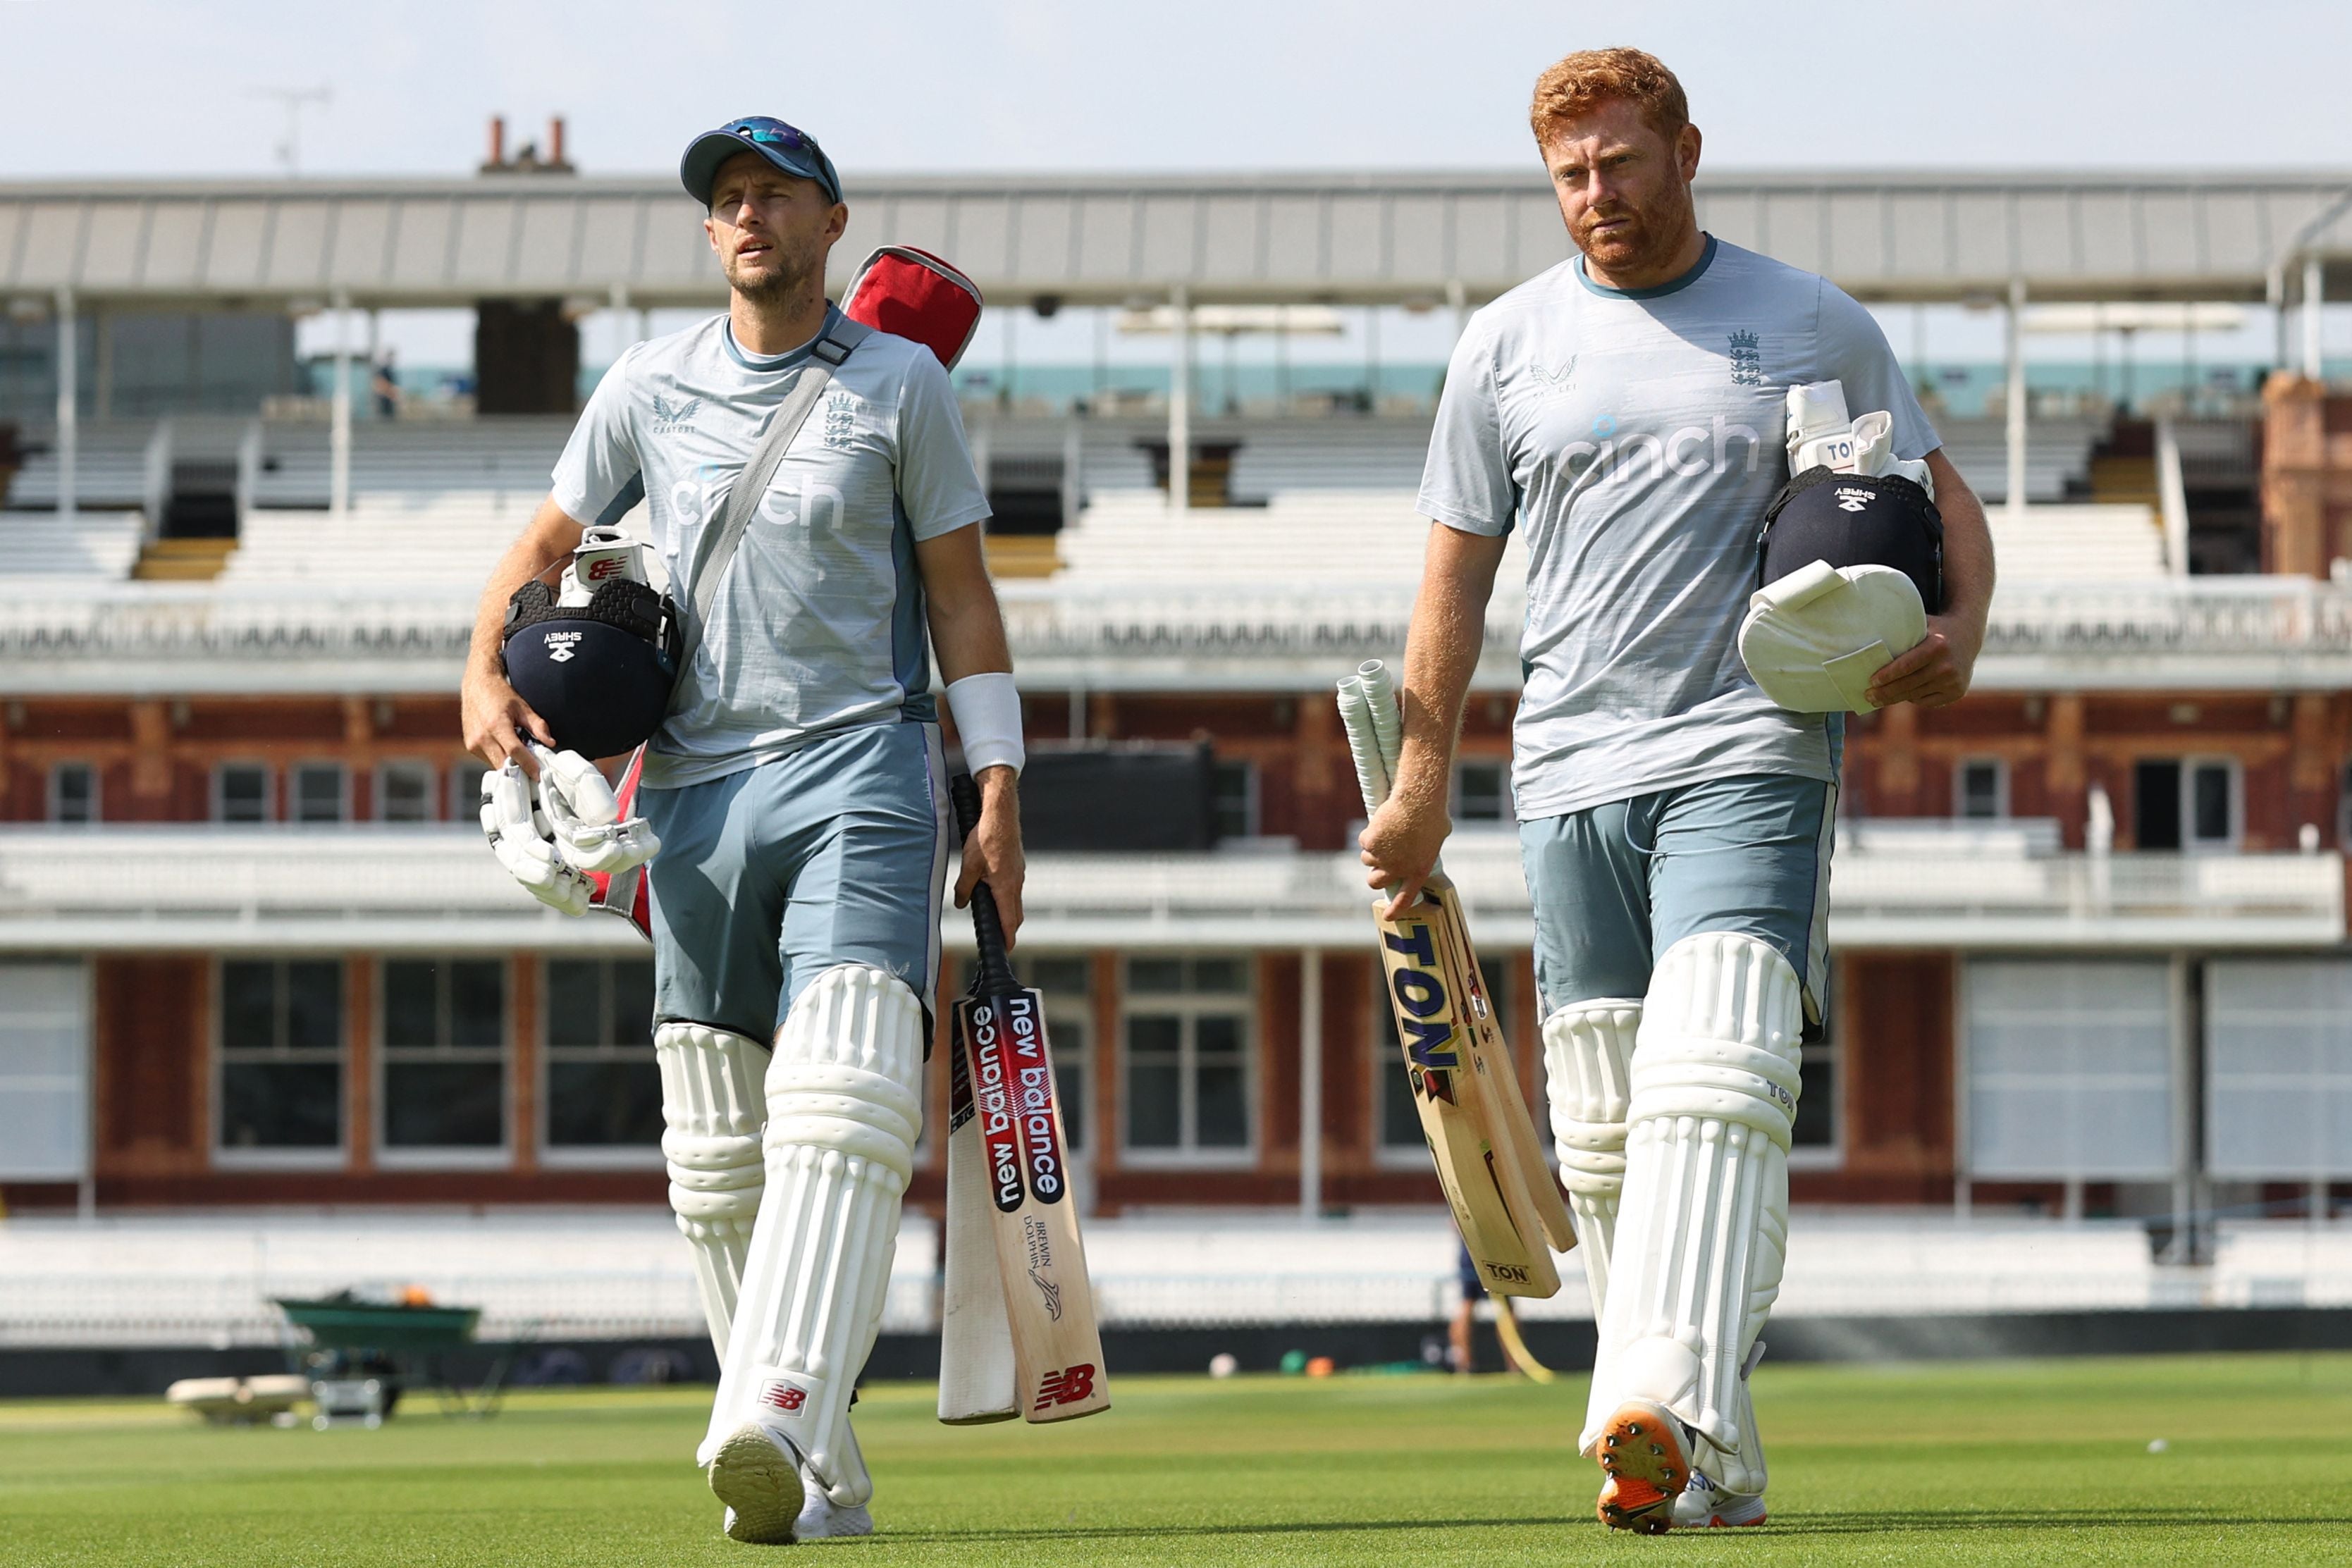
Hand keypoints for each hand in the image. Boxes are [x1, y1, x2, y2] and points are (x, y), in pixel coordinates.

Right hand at [462, 664, 554, 776]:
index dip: (528, 765)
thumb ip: (538, 726)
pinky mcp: (470, 746)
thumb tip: (550, 742)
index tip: (538, 775)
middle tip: (534, 771)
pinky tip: (507, 749)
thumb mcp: (523, 707)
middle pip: (504, 765)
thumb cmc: (500, 694)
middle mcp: (482, 736)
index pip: (514, 752)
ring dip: (510, 765)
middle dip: (520, 771)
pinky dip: (501, 759)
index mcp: (496, 724)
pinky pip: (489, 760)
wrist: (476, 685)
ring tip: (521, 755)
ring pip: (496, 765)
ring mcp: (473, 743)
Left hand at [955, 766, 1025, 945]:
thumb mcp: (969, 865)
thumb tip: (960, 903)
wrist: (1001, 814)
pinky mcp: (1017, 865)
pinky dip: (1007, 896)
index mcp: (1005, 887)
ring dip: (1007, 911)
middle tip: (998, 938)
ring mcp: (1018, 873)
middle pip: (1016, 914)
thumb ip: (964, 888)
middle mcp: (1016, 883)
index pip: (1010, 921)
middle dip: (1009, 928)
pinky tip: (993, 890)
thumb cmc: (986, 838)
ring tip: (993, 917)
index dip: (1008, 938)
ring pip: (1015, 900)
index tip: (1005, 950)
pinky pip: (1014, 887)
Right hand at [1360, 792, 1448, 919]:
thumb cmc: (1433, 814)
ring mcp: (1382, 857)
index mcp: (1418, 870)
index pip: (1405, 897)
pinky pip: (1364, 841)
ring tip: (1385, 835)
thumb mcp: (1436, 838)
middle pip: (1375, 882)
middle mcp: (1398, 869)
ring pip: (1366, 859)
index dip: (1396, 909)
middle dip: (1374, 875)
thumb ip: (1426, 849)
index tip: (1389, 917)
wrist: (1418, 800)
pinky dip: (1370, 833)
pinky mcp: (1370, 843)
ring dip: (1372, 850)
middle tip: (1377, 865)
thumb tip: (1422, 847)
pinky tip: (1382, 823)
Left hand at [1867, 613, 1980, 708]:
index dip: (1887, 675)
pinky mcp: (1957, 692)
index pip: (1906, 665)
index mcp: (1937, 645)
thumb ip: (1901, 630)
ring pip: (1916, 695)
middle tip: (1868, 695)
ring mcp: (1954, 681)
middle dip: (1885, 692)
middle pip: (1908, 684)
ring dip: (1895, 698)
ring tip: (1878, 699)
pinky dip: (1913, 699)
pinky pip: (1927, 701)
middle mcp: (1947, 665)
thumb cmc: (1934, 629)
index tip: (1871, 681)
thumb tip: (1867, 636)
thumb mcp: (1921, 623)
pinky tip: (1902, 696)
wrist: (1968, 635)